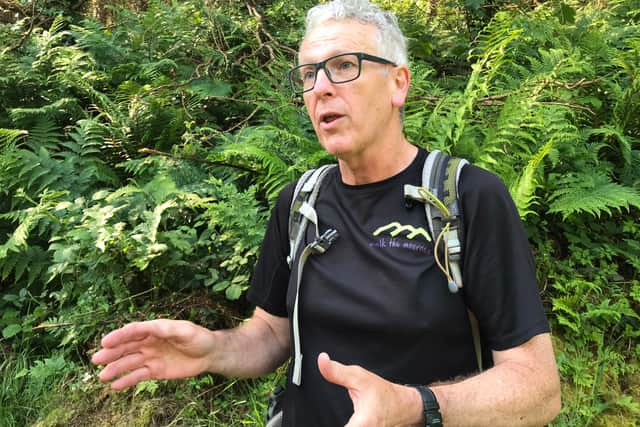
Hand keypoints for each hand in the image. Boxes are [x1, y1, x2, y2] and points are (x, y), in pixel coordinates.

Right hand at [91, 319, 216, 389]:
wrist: (209, 354)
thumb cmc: (199, 338)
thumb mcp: (186, 330)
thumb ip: (169, 329)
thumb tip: (153, 327)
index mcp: (154, 329)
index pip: (133, 331)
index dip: (119, 336)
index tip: (105, 342)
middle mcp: (149, 342)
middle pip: (127, 347)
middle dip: (112, 353)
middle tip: (96, 359)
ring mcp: (150, 357)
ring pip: (129, 362)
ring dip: (115, 368)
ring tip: (103, 375)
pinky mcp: (155, 371)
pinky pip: (138, 376)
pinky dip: (127, 380)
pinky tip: (115, 385)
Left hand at [317, 352, 422, 426]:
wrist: (404, 407)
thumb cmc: (384, 394)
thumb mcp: (360, 378)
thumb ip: (337, 372)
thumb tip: (321, 361)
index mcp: (363, 424)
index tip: (311, 423)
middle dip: (325, 425)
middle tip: (313, 422)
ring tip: (320, 423)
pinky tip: (344, 422)